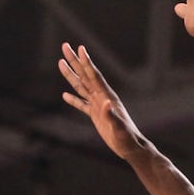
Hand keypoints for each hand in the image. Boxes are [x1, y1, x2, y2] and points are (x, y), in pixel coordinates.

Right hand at [58, 43, 145, 160]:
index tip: (80, 48)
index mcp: (108, 97)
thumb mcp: (119, 128)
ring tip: (60, 62)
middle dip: (75, 61)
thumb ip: (112, 116)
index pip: (95, 76)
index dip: (87, 62)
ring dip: (71, 75)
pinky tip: (65, 95)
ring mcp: (99, 106)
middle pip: (86, 76)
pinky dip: (74, 99)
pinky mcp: (96, 116)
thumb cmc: (128, 139)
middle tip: (65, 46)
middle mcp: (103, 98)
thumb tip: (106, 103)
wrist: (132, 148)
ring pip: (81, 87)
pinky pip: (82, 104)